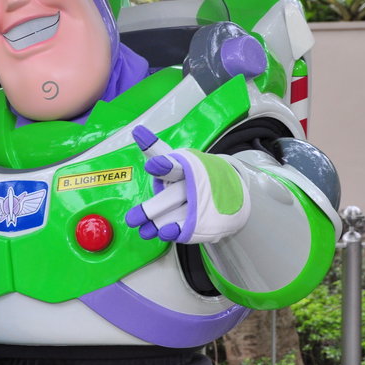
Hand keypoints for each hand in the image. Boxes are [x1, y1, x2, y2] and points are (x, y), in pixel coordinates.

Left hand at [125, 125, 250, 244]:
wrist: (232, 187)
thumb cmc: (194, 172)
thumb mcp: (178, 158)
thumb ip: (154, 148)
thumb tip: (137, 130)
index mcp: (187, 166)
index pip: (174, 165)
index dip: (164, 166)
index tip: (153, 165)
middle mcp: (196, 184)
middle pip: (172, 197)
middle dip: (151, 210)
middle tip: (131, 219)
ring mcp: (203, 202)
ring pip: (178, 215)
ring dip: (158, 224)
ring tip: (143, 230)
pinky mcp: (206, 219)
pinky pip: (189, 228)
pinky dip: (175, 232)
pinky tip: (164, 234)